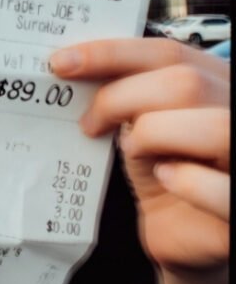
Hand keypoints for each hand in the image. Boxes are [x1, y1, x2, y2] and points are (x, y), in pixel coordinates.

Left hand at [50, 38, 229, 271]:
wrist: (185, 231)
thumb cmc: (166, 169)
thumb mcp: (146, 121)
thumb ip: (130, 92)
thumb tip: (75, 67)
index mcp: (216, 80)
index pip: (168, 52)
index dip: (112, 53)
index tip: (63, 62)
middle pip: (187, 83)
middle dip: (122, 99)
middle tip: (90, 123)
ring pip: (213, 127)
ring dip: (156, 137)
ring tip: (134, 152)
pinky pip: (222, 189)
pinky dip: (187, 183)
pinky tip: (166, 179)